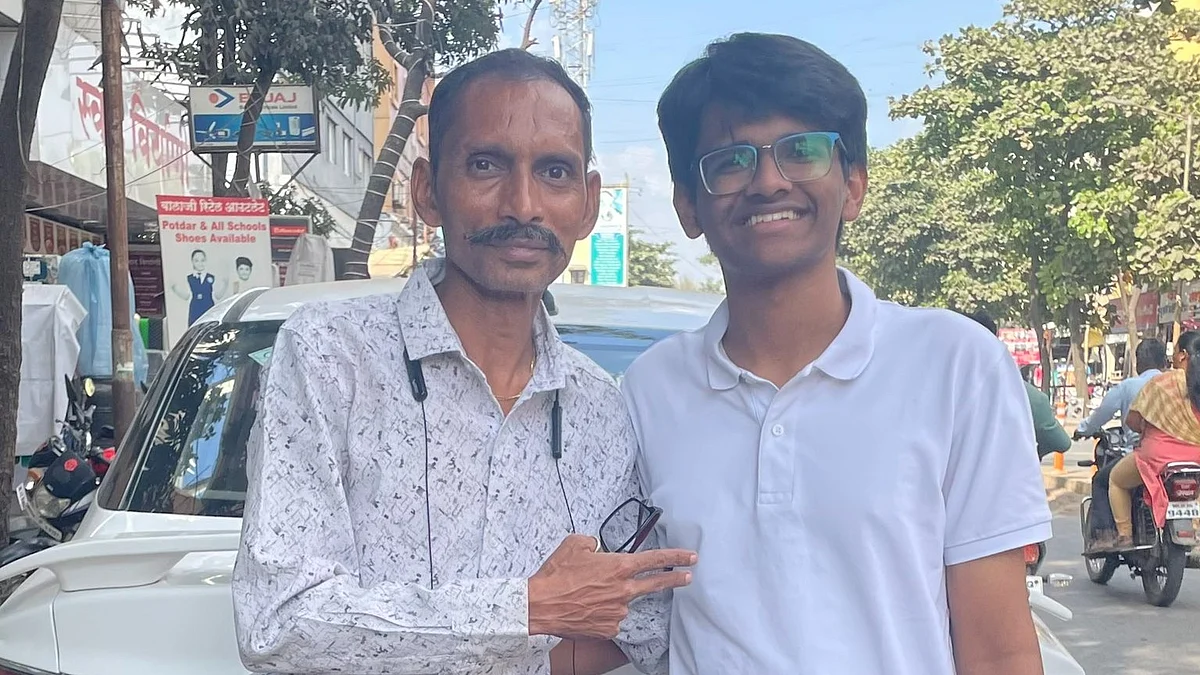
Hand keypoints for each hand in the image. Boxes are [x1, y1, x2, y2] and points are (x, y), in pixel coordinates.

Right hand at [527, 533, 695, 639]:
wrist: (541, 605)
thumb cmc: (556, 576)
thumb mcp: (575, 544)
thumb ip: (593, 543)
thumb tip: (597, 548)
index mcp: (619, 566)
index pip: (655, 559)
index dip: (676, 556)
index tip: (689, 557)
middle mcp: (623, 589)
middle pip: (656, 583)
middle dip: (675, 579)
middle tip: (688, 577)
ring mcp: (618, 611)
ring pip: (623, 600)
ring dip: (612, 597)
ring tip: (586, 594)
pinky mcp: (609, 627)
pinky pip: (611, 617)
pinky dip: (602, 612)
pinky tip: (586, 607)